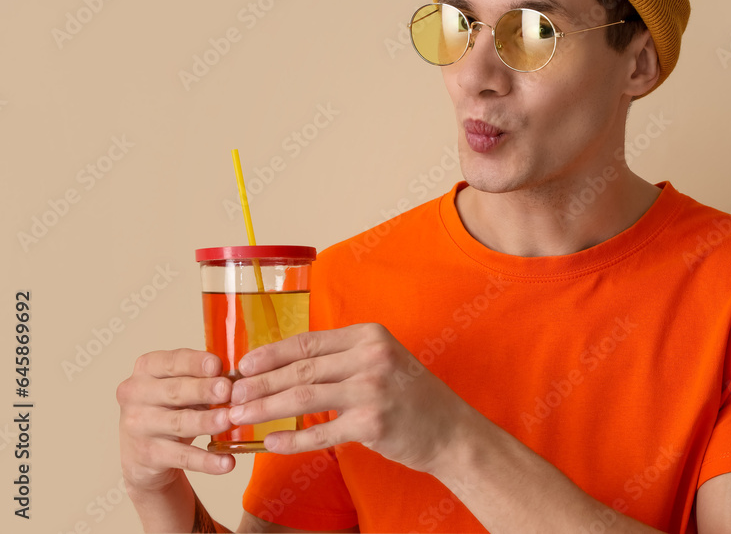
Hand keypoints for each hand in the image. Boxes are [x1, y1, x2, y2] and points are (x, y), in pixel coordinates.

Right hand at [116, 349, 236, 494]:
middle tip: (228, 391)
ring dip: (206, 422)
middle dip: (203, 390)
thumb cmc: (171, 408)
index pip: (171, 361)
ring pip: (179, 423)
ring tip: (229, 420)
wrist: (142, 454)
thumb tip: (239, 379)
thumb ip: (204, 379)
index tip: (218, 365)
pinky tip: (226, 462)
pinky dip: (206, 461)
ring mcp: (139, 426)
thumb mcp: (183, 386)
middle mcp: (137, 395)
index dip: (195, 363)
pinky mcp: (147, 455)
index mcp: (147, 369)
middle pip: (175, 391)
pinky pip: (182, 457)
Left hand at [228, 323, 472, 473]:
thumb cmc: (410, 396)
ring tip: (241, 418)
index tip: (243, 365)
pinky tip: (272, 444)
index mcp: (369, 334)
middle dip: (260, 384)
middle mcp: (371, 356)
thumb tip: (286, 365)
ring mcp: (373, 389)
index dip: (270, 354)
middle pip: (301, 369)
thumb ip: (342, 358)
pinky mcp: (373, 423)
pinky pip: (321, 432)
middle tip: (232, 396)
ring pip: (304, 398)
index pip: (308, 341)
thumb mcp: (381, 360)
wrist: (451, 430)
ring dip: (266, 409)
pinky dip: (292, 440)